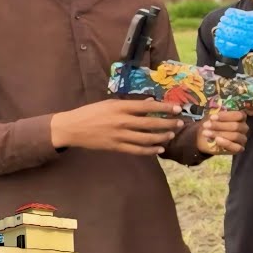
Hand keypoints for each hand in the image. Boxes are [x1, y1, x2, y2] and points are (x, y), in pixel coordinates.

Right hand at [51, 99, 184, 155]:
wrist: (72, 128)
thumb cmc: (92, 112)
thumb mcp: (111, 104)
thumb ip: (131, 104)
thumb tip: (151, 102)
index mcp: (120, 107)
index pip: (148, 107)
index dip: (164, 108)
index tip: (177, 108)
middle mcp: (122, 121)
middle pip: (150, 123)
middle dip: (168, 123)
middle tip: (180, 122)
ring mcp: (119, 135)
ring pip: (146, 138)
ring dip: (161, 137)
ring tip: (171, 135)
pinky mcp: (116, 147)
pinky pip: (137, 150)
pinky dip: (150, 150)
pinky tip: (159, 149)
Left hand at [198, 110, 249, 154]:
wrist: (206, 138)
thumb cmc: (212, 125)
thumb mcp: (213, 118)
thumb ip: (216, 116)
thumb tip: (214, 116)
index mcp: (240, 117)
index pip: (239, 115)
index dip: (226, 116)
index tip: (212, 117)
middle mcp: (244, 127)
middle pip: (236, 126)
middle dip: (219, 126)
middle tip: (206, 125)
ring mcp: (242, 138)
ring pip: (235, 136)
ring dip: (219, 134)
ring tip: (206, 133)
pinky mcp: (240, 148)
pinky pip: (236, 147)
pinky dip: (226, 143)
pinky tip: (217, 140)